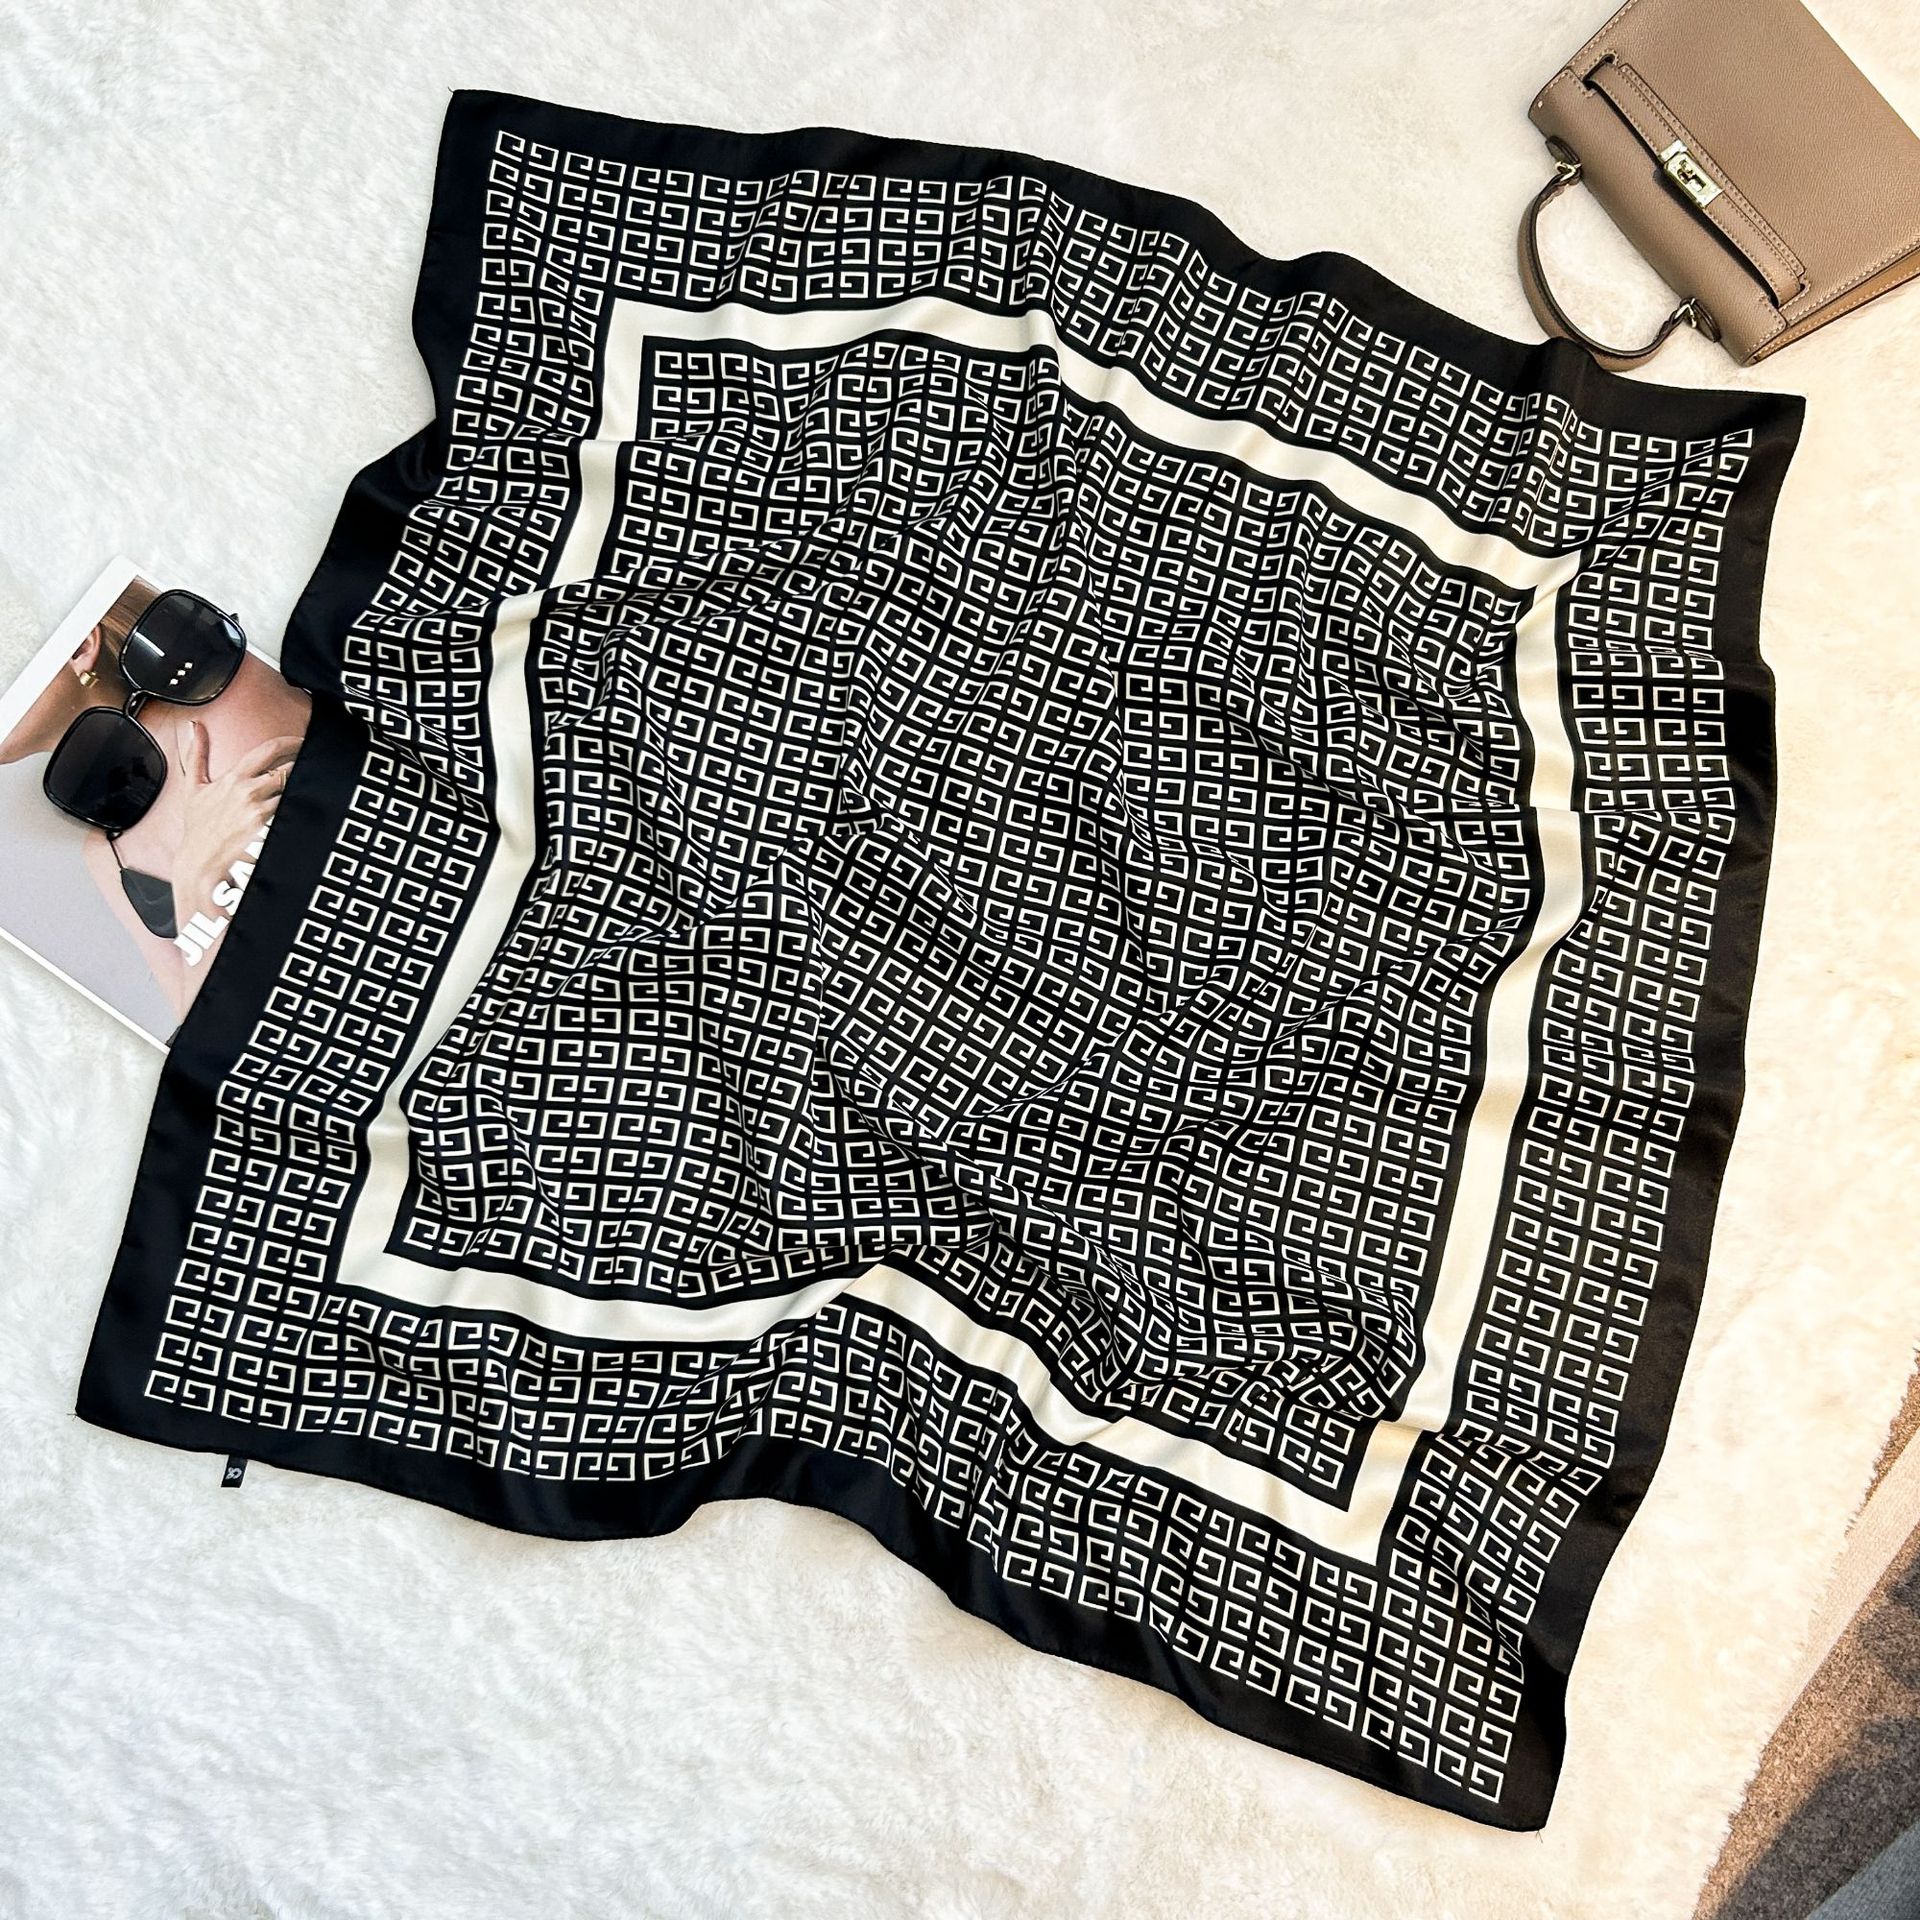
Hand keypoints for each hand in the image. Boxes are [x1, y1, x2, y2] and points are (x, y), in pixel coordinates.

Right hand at [169, 723, 303, 928]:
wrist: (200, 864)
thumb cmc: (199, 828)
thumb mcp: (194, 788)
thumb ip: (196, 754)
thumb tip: (195, 726)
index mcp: (234, 778)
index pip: (269, 749)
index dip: (292, 741)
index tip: (304, 741)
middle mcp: (249, 791)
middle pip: (290, 769)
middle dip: (303, 766)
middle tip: (315, 766)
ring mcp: (261, 811)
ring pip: (295, 791)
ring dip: (305, 790)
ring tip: (313, 791)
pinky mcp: (269, 830)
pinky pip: (294, 813)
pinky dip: (302, 810)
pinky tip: (308, 812)